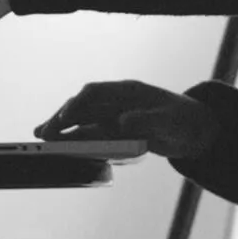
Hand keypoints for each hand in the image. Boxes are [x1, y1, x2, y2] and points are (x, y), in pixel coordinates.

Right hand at [35, 80, 220, 158]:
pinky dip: (74, 140)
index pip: (96, 92)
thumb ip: (147, 120)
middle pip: (83, 106)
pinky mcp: (115, 132)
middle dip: (62, 117)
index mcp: (129, 92)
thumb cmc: (185, 120)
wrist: (196, 132)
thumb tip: (121, 122)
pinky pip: (90, 135)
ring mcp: (114, 117)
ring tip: (41, 138)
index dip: (78, 103)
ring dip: (62, 129)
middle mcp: (117, 102)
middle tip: (43, 133)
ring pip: (82, 121)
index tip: (66, 116)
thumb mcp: (169, 121)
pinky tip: (59, 146)